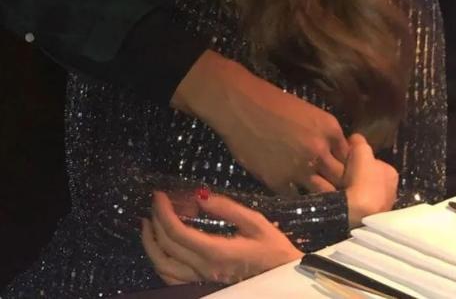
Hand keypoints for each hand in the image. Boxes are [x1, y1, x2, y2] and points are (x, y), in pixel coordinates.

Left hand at [142, 190, 302, 285]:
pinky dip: (160, 262)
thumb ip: (226, 208)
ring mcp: (201, 281)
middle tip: (155, 202)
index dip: (163, 212)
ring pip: (163, 268)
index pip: (177, 232)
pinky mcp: (203, 285)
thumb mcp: (255, 222)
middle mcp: (203, 270)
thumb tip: (199, 194)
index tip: (158, 195)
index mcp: (215, 252)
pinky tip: (161, 248)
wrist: (284, 280)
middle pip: (166, 247)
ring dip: (151, 244)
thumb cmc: (273, 250)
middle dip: (155, 222)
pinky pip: (171, 279)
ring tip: (147, 224)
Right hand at [171, 50, 348, 193]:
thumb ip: (326, 136)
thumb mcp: (309, 113)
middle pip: (342, 180)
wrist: (240, 106)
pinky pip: (296, 199)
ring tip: (322, 206)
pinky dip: (298, 201)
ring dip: (323, 200)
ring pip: (323, 194)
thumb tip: (335, 157)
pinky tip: (297, 202)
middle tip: (339, 197)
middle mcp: (320, 149)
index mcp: (331, 129)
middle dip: (341, 188)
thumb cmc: (273, 103)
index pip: (351, 159)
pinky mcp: (278, 180)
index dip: (349, 170)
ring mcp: (300, 168)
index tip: (344, 177)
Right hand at [343, 134, 398, 227]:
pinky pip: (354, 204)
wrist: (358, 214)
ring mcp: (379, 206)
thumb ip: (360, 142)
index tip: (346, 158)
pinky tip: (337, 198)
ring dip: (349, 187)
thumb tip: (356, 138)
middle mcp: (390, 190)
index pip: (373, 160)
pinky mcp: (368, 218)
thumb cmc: (363, 180)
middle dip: (354, 174)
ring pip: (360, 191)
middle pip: (366, 176)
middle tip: (339, 172)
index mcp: (390, 173)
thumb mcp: (362, 152)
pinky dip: (346, 200)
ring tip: (335, 185)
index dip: (358, 158)